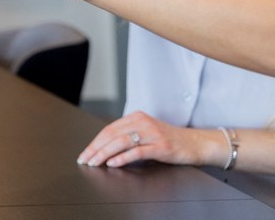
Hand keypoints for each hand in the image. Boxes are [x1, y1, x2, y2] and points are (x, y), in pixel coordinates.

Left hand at [77, 111, 216, 167]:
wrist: (197, 143)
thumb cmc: (170, 140)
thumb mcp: (146, 132)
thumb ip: (129, 135)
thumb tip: (105, 147)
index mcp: (136, 117)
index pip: (109, 129)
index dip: (95, 142)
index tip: (85, 153)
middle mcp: (142, 122)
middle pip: (111, 135)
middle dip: (95, 148)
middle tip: (84, 159)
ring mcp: (152, 134)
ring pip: (121, 142)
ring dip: (104, 153)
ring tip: (94, 162)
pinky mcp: (161, 146)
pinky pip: (137, 151)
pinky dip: (122, 157)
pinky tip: (113, 163)